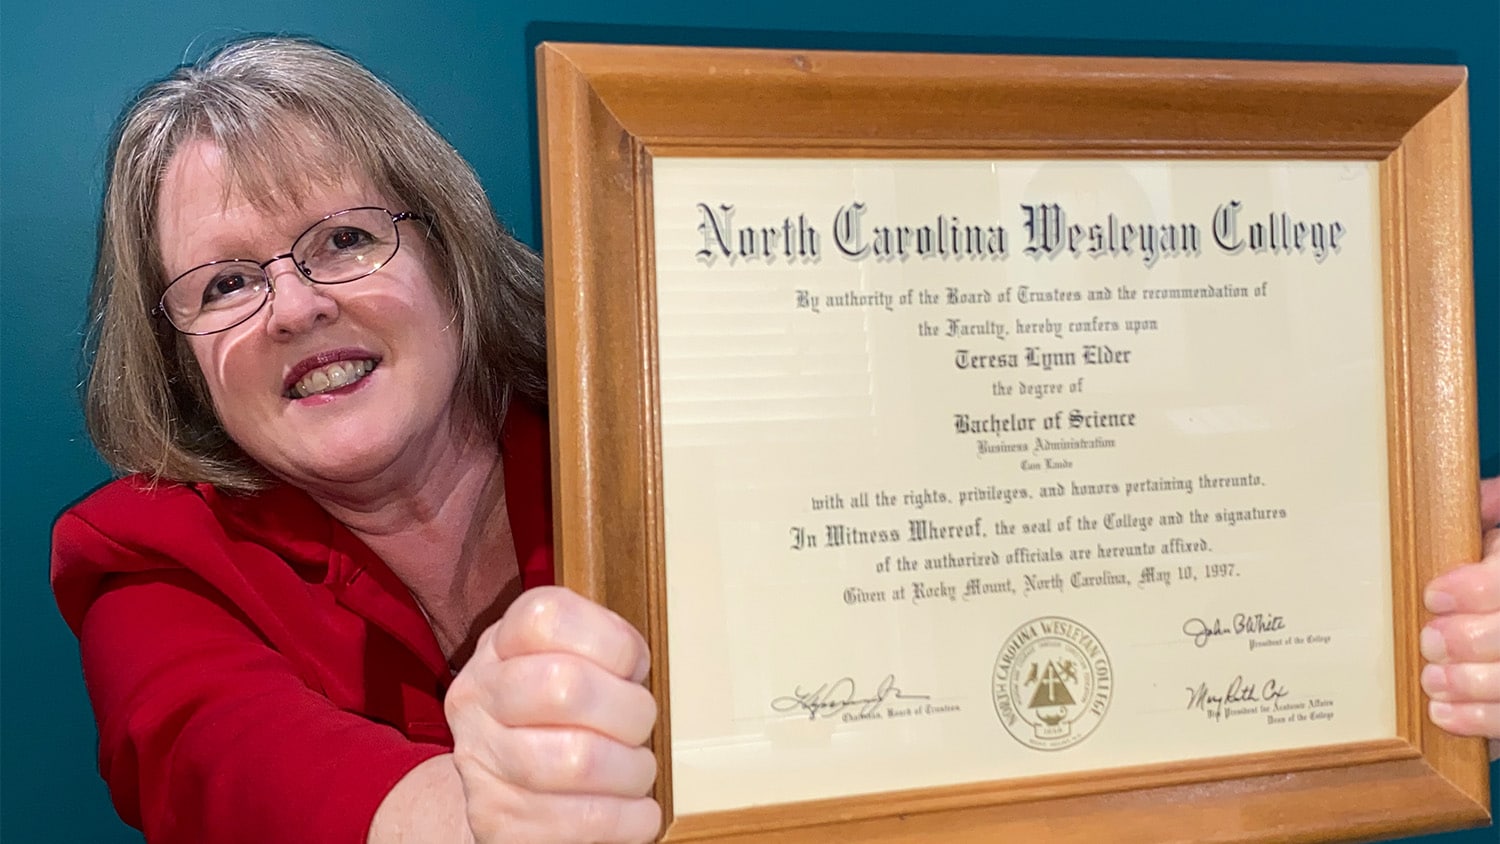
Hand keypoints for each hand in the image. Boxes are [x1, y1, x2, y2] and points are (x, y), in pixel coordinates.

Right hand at [446, 586, 660, 842]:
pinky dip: (630, 817)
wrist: (503, 796)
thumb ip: (602, 647)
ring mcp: (482, 765)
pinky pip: (588, 820)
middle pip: (566, 686)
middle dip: (630, 710)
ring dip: (632, 770)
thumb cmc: (556, 719)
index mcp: (499, 646)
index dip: (610, 640)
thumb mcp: (569, 662)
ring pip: (579, 759)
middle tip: (639, 726)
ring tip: (635, 771)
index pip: (546, 618)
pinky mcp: (501, 827)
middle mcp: (478, 698)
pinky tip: (634, 810)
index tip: (630, 667)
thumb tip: (633, 665)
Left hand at [1421, 477, 1499, 753]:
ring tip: (1431, 681)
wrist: (1497, 610)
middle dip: (1471, 641)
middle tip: (1429, 642)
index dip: (1477, 589)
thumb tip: (1467, 500)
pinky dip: (1483, 722)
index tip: (1433, 595)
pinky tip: (1446, 715)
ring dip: (1474, 688)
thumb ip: (1494, 513)